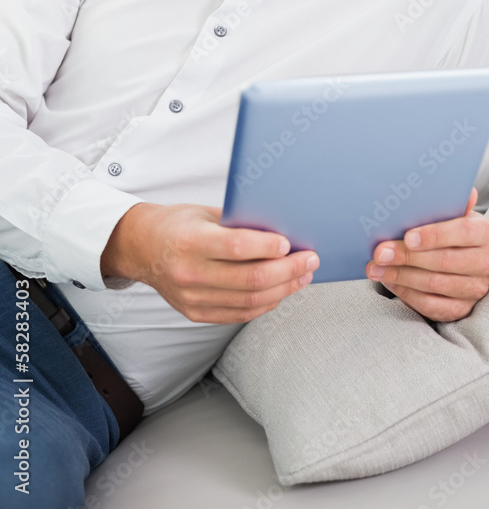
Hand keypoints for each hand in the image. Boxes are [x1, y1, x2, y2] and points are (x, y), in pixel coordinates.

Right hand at [100, 201, 318, 323]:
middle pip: (251, 279)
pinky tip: (280, 291)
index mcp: (190, 242)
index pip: (237, 247)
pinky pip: (239, 314)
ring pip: (250, 301)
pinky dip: (265, 304)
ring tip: (302, 276)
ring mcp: (192, 298)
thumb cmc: (177, 224)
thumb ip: (238, 223)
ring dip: (283, 289)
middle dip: (288, 270)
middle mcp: (189, 273)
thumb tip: (281, 229)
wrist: (141, 248)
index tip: (290, 243)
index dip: (268, 247)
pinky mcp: (195, 313)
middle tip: (309, 260)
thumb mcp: (205, 213)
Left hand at [365, 188, 488, 321]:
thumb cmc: (452, 229)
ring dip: (401, 276)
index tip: (407, 236)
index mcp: (487, 233)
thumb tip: (463, 190)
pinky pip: (432, 306)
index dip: (434, 235)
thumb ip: (452, 202)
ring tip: (376, 268)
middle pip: (445, 261)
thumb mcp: (454, 212)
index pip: (463, 232)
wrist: (463, 256)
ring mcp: (477, 289)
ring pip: (435, 285)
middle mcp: (488, 262)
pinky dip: (408, 294)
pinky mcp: (464, 309)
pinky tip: (390, 281)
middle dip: (407, 257)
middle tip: (380, 253)